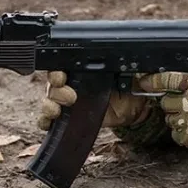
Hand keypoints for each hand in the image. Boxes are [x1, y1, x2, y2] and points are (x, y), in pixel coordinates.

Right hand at [37, 71, 151, 130]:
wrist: (131, 109)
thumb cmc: (127, 86)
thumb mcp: (128, 73)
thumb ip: (130, 71)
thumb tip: (142, 74)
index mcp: (81, 67)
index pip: (60, 65)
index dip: (55, 71)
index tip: (62, 77)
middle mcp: (70, 82)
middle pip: (51, 84)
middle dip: (56, 91)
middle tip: (71, 97)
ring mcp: (66, 101)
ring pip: (48, 100)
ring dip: (49, 106)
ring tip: (59, 111)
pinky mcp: (68, 118)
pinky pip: (48, 120)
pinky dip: (45, 121)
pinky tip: (50, 123)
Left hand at [138, 72, 187, 149]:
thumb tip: (166, 80)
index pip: (168, 80)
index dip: (152, 80)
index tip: (142, 81)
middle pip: (165, 103)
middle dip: (172, 103)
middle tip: (186, 104)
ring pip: (170, 120)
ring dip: (177, 119)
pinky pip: (176, 135)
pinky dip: (182, 132)